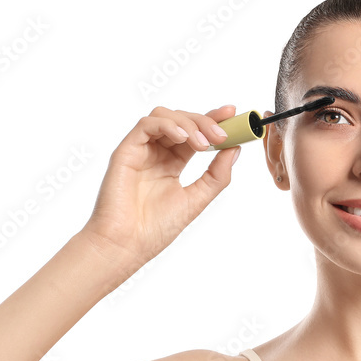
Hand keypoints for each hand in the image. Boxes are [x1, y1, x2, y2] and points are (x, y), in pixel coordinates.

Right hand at [81, 105, 240, 264]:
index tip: (232, 115)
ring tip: (203, 143)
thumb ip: (216, 175)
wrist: (127, 245)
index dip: (212, 120)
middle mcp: (156, 153)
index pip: (194, 133)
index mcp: (172, 164)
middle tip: (222, 135)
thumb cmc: (155, 229)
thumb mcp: (196, 199)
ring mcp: (141, 150)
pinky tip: (183, 138)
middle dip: (205, 122)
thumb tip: (234, 150)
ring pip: (164, 116)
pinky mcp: (126, 151)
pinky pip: (146, 125)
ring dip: (188, 123)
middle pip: (182, 120)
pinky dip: (167, 125)